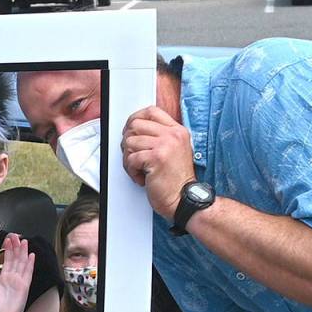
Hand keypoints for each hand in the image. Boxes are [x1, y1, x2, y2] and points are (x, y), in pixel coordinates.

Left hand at [0, 233, 34, 311]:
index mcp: (4, 279)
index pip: (7, 261)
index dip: (7, 250)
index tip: (7, 239)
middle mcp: (13, 278)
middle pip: (15, 259)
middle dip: (15, 247)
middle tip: (15, 235)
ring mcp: (19, 281)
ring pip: (22, 263)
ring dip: (23, 252)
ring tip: (24, 240)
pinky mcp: (24, 286)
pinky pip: (27, 272)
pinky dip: (30, 264)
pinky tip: (31, 255)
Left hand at [121, 106, 196, 220]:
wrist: (184, 200)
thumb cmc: (176, 181)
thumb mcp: (175, 151)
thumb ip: (161, 138)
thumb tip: (135, 130)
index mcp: (177, 131)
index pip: (151, 111)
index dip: (135, 119)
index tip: (130, 132)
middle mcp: (172, 135)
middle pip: (136, 124)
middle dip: (128, 142)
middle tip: (133, 156)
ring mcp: (165, 145)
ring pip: (130, 141)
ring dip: (128, 159)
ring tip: (139, 170)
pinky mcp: (156, 158)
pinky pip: (130, 159)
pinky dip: (131, 171)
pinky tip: (141, 178)